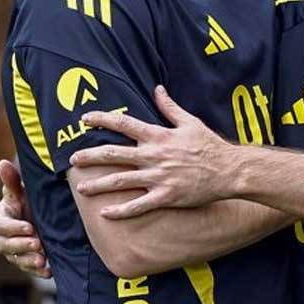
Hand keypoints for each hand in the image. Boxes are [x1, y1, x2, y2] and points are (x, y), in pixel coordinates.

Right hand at [0, 159, 50, 277]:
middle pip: (7, 246)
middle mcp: (3, 239)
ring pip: (17, 260)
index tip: (29, 227)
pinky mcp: (25, 262)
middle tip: (38, 244)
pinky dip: (38, 272)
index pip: (1, 226)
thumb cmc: (25, 200)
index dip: (14, 228)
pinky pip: (29, 269)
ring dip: (29, 261)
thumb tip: (2, 163)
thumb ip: (11, 180)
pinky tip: (49, 271)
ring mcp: (13, 252)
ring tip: (42, 260)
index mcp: (0, 220)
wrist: (37, 215)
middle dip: (22, 245)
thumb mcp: (20, 191)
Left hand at [70, 85, 233, 218]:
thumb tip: (158, 89)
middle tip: (73, 159)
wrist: (229, 170)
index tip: (84, 119)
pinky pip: (138, 205)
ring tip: (81, 188)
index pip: (123, 124)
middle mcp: (153, 156)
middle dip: (90, 157)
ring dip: (98, 185)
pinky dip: (120, 210)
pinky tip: (105, 213)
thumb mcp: (190, 121)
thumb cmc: (210, 145)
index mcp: (158, 136)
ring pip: (120, 181)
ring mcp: (158, 177)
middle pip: (113, 154)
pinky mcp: (166, 196)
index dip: (102, 119)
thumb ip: (170, 107)